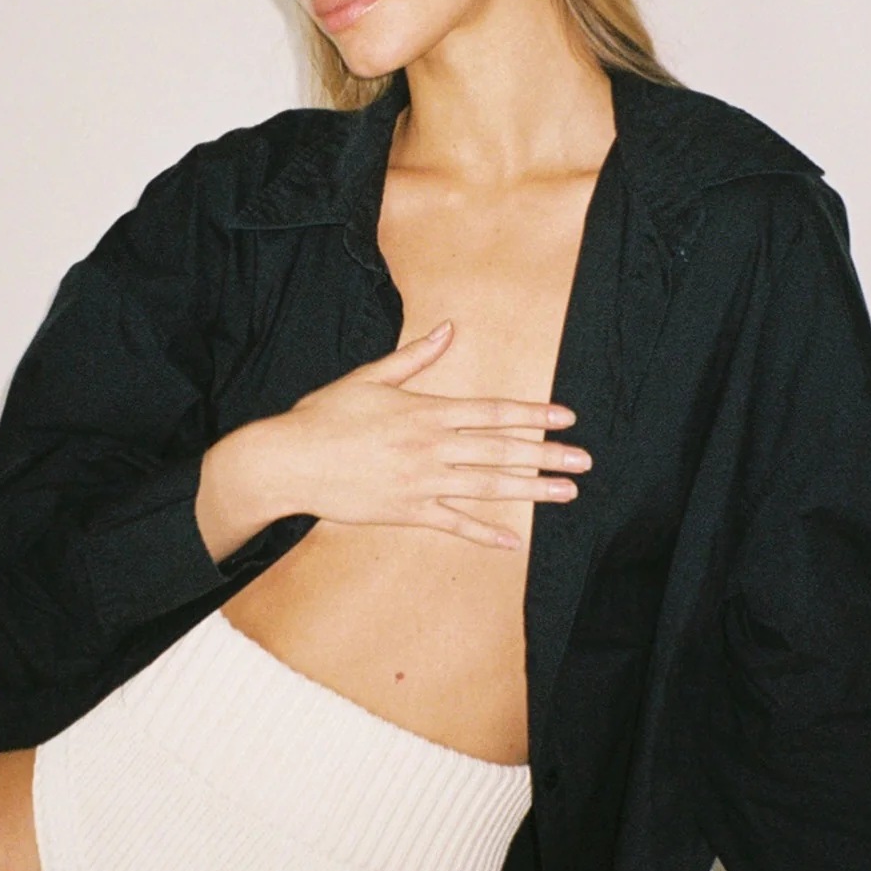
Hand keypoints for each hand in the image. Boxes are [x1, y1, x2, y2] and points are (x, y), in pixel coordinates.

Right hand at [272, 318, 591, 549]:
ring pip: (486, 486)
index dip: (531, 414)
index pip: (491, 412)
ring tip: (566, 493)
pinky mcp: (405, 511)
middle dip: (546, 454)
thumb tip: (449, 329)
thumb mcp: (369, 377)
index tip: (565, 418)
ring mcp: (420, 482)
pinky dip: (483, 534)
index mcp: (424, 411)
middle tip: (584, 460)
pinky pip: (453, 524)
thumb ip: (414, 357)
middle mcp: (429, 447)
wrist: (287, 462)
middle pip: (499, 449)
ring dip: (530, 490)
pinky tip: (513, 541)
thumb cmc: (324, 416)